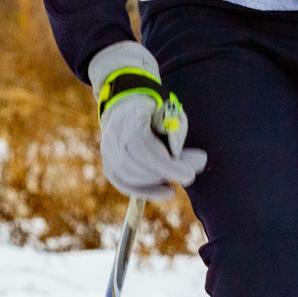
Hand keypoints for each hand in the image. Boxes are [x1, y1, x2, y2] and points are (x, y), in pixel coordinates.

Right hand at [88, 40, 207, 200]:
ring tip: (180, 177)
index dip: (166, 165)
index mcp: (130, 117)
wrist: (128, 105)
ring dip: (158, 180)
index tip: (189, 175)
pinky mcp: (109, 164)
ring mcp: (107, 151)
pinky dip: (146, 191)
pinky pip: (124, 183)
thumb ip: (177, 132)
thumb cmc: (156, 109)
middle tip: (190, 174)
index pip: (143, 147)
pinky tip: (167, 191)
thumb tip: (185, 159)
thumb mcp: (172, 111)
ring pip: (130, 175)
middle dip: (165, 173)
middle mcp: (113, 135)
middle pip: (135, 164)